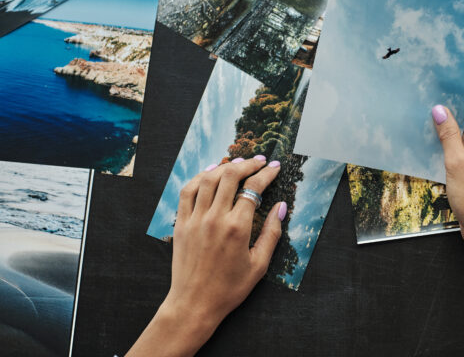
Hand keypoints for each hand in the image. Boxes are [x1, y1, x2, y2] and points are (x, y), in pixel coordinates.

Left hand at [128, 156, 286, 356]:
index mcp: (237, 228)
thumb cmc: (229, 288)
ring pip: (209, 179)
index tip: (275, 167)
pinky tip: (211, 173)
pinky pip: (188, 191)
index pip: (253, 188)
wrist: (194, 304)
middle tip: (259, 160)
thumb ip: (272, 233)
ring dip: (225, 166)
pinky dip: (200, 177)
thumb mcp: (259, 264)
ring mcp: (195, 219)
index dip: (266, 174)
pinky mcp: (181, 224)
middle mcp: (215, 219)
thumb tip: (281, 207)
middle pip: (231, 176)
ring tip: (238, 162)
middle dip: (248, 163)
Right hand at [432, 87, 463, 245]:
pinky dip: (448, 140)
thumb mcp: (457, 162)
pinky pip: (460, 145)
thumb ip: (448, 134)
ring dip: (448, 124)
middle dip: (453, 104)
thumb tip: (439, 109)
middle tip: (429, 96)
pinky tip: (431, 138)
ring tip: (425, 115)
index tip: (447, 83)